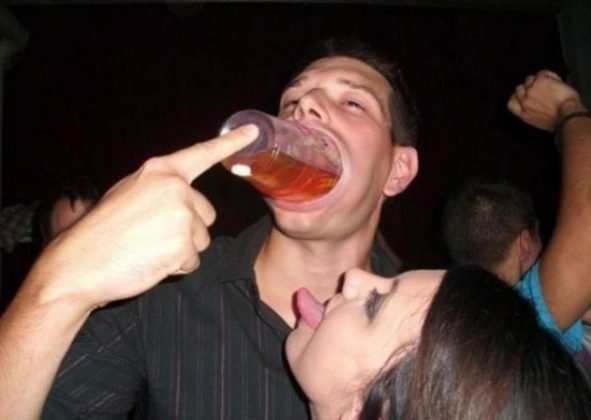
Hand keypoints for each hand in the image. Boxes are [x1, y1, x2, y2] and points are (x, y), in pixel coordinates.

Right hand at [30, 125, 257, 309]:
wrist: (78, 264)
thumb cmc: (99, 231)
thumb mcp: (128, 194)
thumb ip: (159, 190)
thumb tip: (182, 195)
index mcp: (159, 171)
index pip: (201, 154)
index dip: (230, 143)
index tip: (253, 131)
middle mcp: (176, 189)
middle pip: (206, 213)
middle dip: (187, 228)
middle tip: (152, 235)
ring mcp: (182, 216)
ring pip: (201, 239)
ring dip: (181, 249)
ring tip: (148, 248)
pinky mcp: (184, 245)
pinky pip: (193, 261)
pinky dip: (176, 267)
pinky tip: (151, 262)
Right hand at [507, 70, 583, 130]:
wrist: (567, 116)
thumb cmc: (560, 121)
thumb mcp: (540, 123)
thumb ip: (532, 113)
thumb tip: (534, 107)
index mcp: (523, 114)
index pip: (511, 103)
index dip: (517, 98)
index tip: (524, 97)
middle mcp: (524, 102)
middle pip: (519, 88)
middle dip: (529, 88)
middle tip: (542, 90)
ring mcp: (531, 91)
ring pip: (529, 79)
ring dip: (537, 80)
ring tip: (549, 84)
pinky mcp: (540, 81)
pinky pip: (542, 73)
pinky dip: (549, 75)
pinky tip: (556, 80)